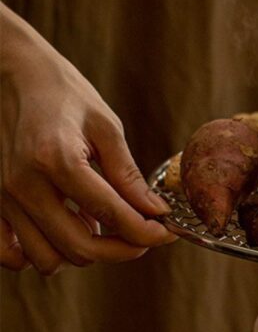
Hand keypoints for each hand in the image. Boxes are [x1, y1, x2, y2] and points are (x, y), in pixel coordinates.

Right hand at [1, 10, 174, 273]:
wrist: (11, 73)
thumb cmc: (63, 94)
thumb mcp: (106, 127)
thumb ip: (129, 176)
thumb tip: (156, 214)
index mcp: (57, 160)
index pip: (111, 214)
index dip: (147, 232)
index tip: (166, 233)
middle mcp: (24, 185)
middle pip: (80, 248)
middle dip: (121, 250)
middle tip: (142, 237)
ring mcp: (3, 197)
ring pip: (48, 259)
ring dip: (82, 253)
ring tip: (100, 227)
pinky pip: (11, 255)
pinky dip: (40, 254)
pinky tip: (62, 233)